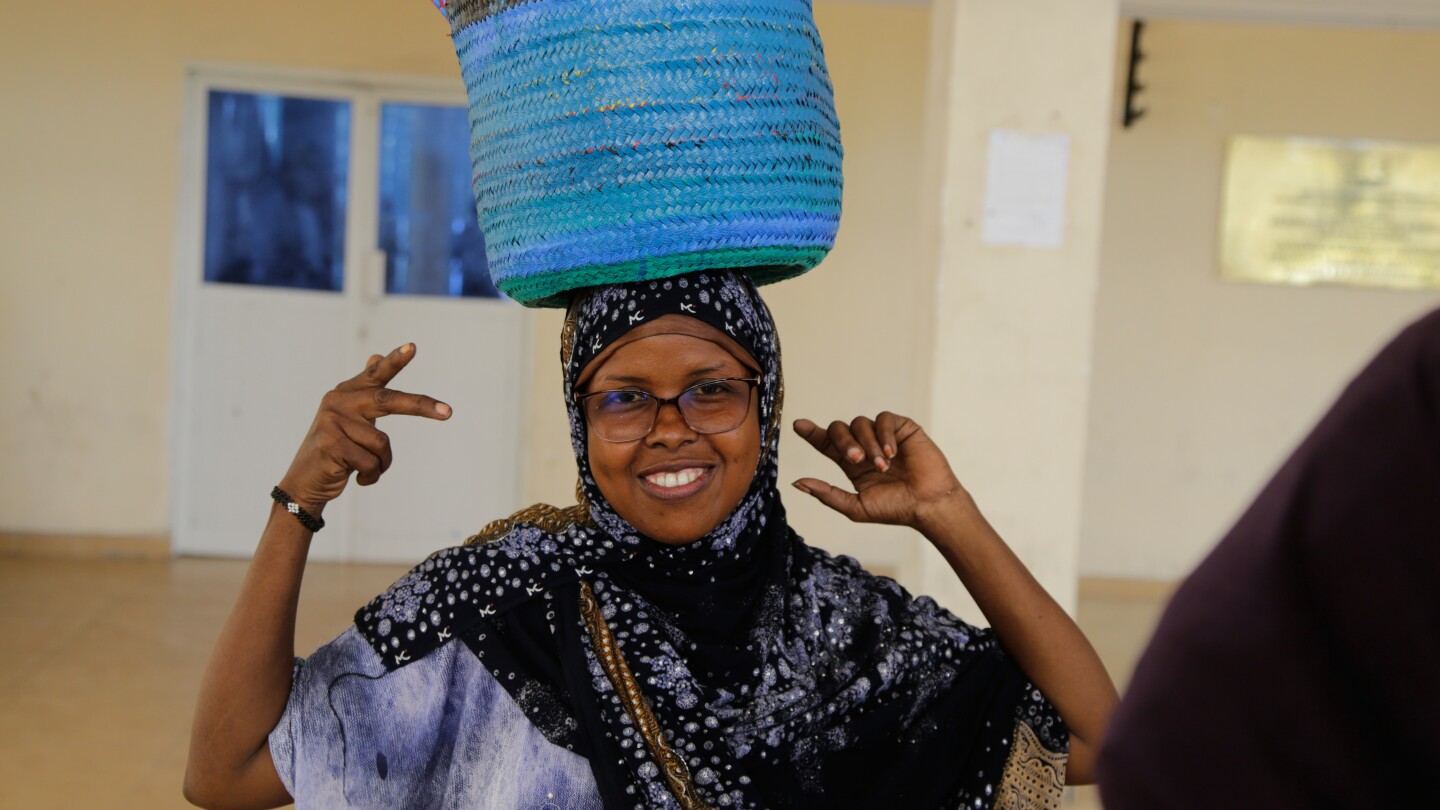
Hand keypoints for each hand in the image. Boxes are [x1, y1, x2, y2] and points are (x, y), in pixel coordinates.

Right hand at [278, 343, 450, 510]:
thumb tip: (376, 354)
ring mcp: (332, 422)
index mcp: (347, 392)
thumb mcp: (351, 417)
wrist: (305, 480)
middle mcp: (337, 401)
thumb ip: (367, 391)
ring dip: (381, 464)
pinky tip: (353, 477)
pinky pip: (371, 462)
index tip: (413, 347)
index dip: (395, 360)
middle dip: (420, 406)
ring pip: (382, 443)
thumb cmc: (337, 448)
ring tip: (362, 468)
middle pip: (388, 401)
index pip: (376, 373)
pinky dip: (370, 476)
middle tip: (448, 412)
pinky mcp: (330, 444)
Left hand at [791, 412, 970, 533]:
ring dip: (868, 444)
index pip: (826, 443)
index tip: (798, 425)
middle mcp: (864, 446)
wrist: (928, 505)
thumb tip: (797, 483)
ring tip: (882, 466)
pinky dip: (884, 434)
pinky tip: (891, 453)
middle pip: (839, 429)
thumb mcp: (856, 507)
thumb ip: (827, 494)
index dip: (811, 433)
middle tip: (856, 460)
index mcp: (851, 463)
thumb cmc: (896, 509)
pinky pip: (884, 419)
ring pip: (860, 423)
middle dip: (843, 442)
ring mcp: (883, 436)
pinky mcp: (902, 428)